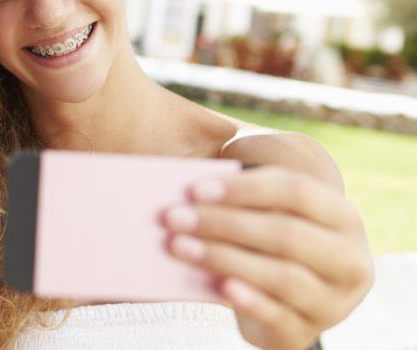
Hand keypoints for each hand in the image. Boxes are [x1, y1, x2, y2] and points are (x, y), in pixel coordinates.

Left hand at [163, 166, 373, 348]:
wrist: (285, 301)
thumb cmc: (266, 242)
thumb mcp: (265, 215)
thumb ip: (240, 200)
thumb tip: (190, 195)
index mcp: (342, 217)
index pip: (296, 191)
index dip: (244, 188)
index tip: (195, 189)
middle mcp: (348, 259)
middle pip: (286, 234)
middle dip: (224, 224)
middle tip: (173, 217)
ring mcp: (332, 302)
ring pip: (282, 276)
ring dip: (224, 258)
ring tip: (177, 246)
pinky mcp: (304, 333)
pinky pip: (277, 316)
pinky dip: (247, 300)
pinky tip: (216, 284)